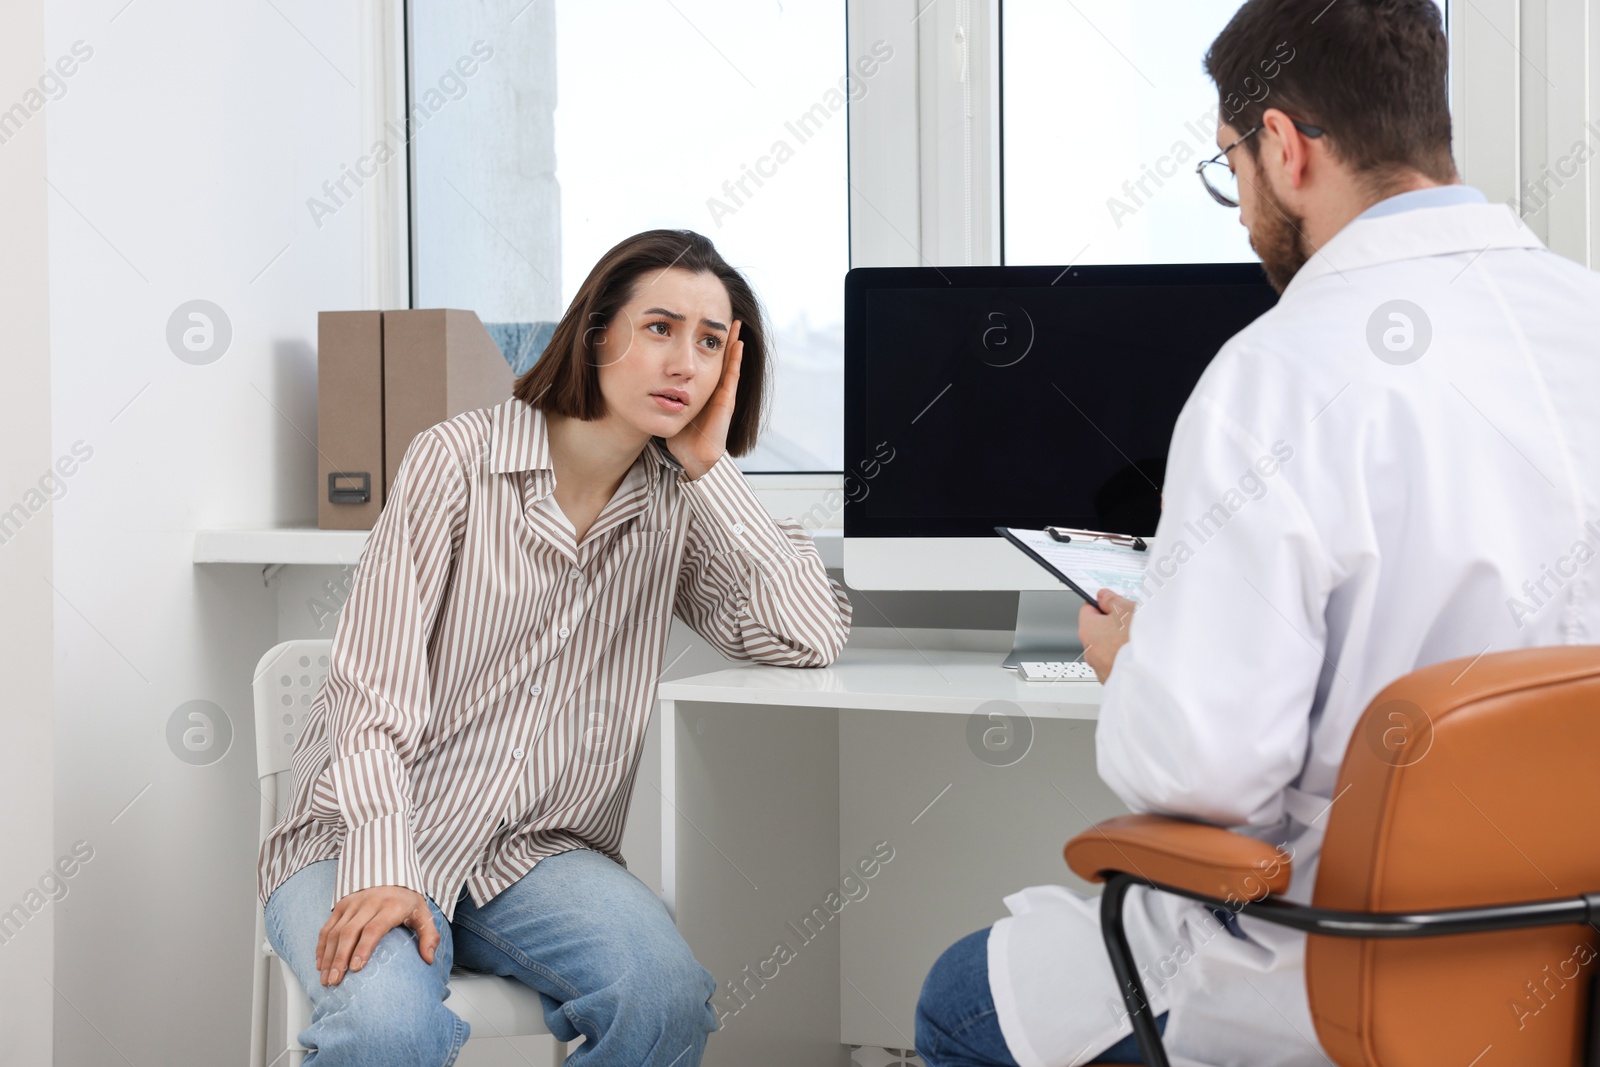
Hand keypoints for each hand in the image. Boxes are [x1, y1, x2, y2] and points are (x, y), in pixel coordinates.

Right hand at [315, 885, 438, 985]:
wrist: (393, 877)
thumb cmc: (408, 902)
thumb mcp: (424, 915)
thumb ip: (429, 936)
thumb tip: (428, 959)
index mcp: (391, 906)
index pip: (373, 928)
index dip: (363, 948)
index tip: (355, 968)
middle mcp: (369, 903)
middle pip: (350, 932)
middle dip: (340, 958)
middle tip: (335, 981)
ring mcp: (353, 903)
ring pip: (335, 931)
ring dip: (328, 956)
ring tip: (326, 979)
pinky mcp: (342, 905)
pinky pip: (327, 926)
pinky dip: (322, 946)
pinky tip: (320, 964)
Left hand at [666, 319, 741, 479]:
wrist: (695, 456)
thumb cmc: (682, 438)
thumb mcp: (668, 409)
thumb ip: (660, 396)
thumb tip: (638, 382)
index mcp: (701, 390)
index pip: (704, 362)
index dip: (704, 344)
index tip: (700, 326)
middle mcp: (714, 390)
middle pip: (719, 358)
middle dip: (720, 338)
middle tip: (724, 317)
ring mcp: (723, 394)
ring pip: (729, 362)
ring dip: (732, 343)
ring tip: (735, 323)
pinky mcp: (726, 400)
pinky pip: (732, 375)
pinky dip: (735, 359)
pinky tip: (738, 344)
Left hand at [1078, 589, 1136, 682]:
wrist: (1153, 674)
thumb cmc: (1137, 643)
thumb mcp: (1126, 610)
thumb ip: (1111, 601)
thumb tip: (1103, 597)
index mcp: (1088, 631)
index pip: (1087, 610)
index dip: (1102, 604)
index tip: (1112, 602)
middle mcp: (1090, 652)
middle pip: (1098, 631)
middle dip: (1113, 625)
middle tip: (1131, 621)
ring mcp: (1101, 669)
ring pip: (1108, 650)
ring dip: (1119, 644)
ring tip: (1138, 641)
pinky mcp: (1113, 682)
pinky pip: (1116, 665)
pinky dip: (1124, 660)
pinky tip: (1139, 656)